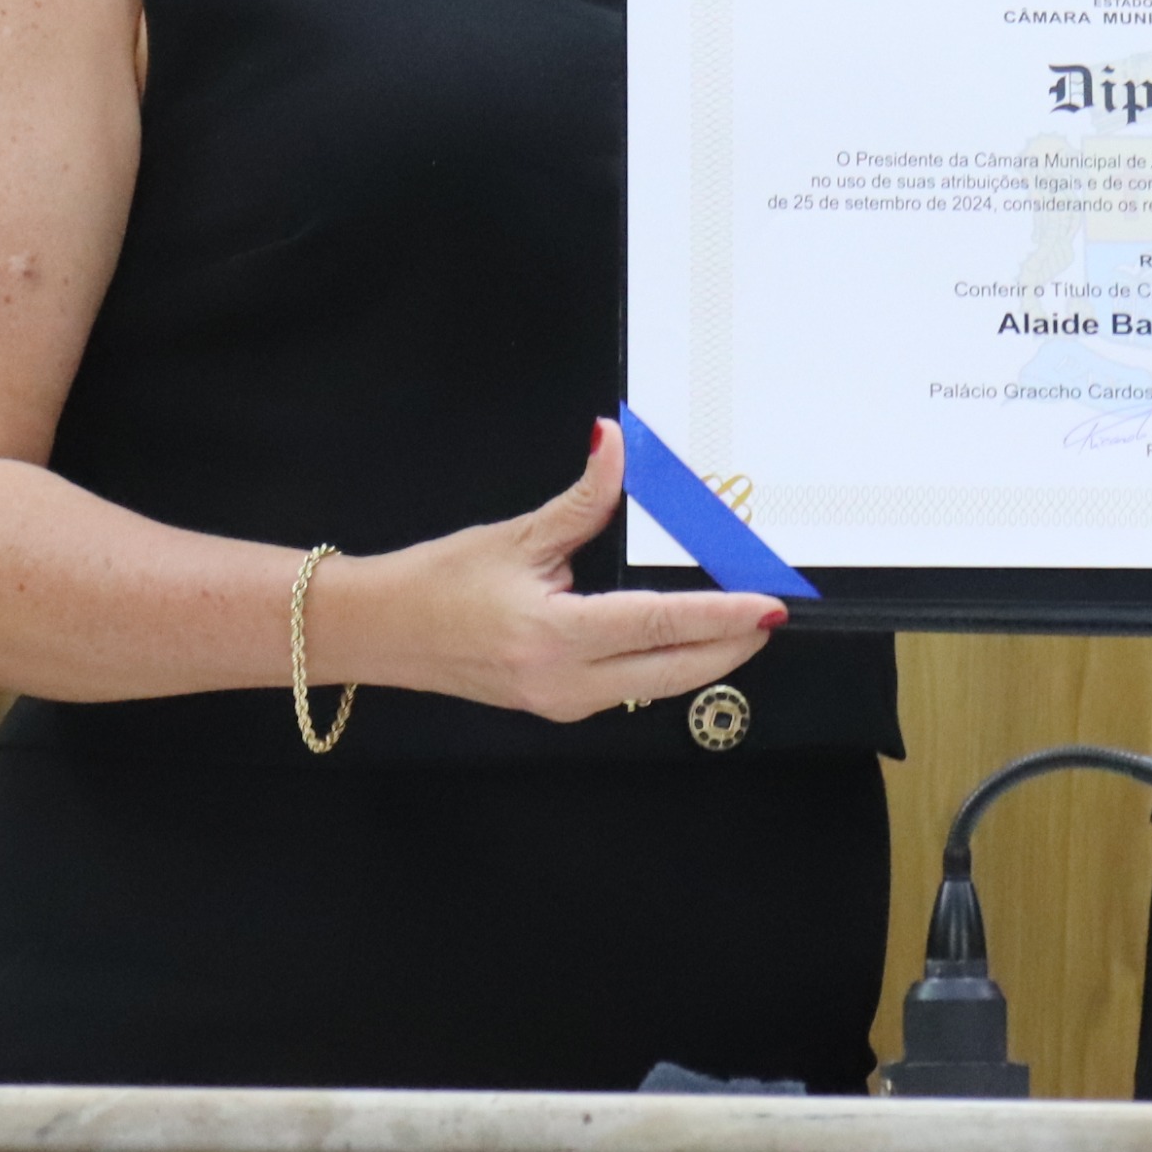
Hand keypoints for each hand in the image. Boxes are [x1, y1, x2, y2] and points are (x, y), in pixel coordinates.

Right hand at [352, 420, 780, 720]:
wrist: (378, 633)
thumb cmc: (435, 583)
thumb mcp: (515, 535)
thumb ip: (584, 499)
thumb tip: (618, 443)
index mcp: (552, 636)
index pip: (660, 625)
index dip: (722, 615)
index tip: (769, 606)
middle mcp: (563, 682)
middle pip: (675, 671)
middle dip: (733, 644)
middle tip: (773, 612)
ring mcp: (562, 704)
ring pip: (659, 687)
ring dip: (706, 656)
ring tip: (744, 621)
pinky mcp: (559, 707)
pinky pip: (633, 689)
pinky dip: (669, 664)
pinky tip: (691, 639)